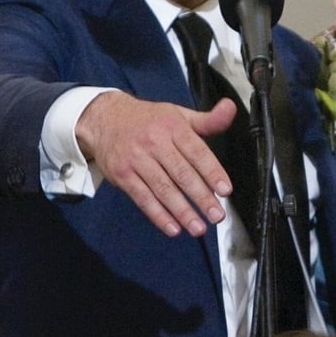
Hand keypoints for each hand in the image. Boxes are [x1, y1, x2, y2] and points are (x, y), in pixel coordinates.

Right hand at [75, 90, 236, 236]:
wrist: (105, 118)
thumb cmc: (149, 120)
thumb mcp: (178, 114)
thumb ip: (207, 120)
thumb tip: (230, 108)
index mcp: (173, 127)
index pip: (197, 152)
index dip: (212, 172)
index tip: (225, 190)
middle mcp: (154, 142)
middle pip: (182, 173)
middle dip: (201, 197)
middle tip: (216, 216)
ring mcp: (136, 159)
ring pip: (163, 189)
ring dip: (182, 211)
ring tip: (198, 228)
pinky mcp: (122, 174)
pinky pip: (143, 198)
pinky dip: (158, 215)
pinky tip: (173, 228)